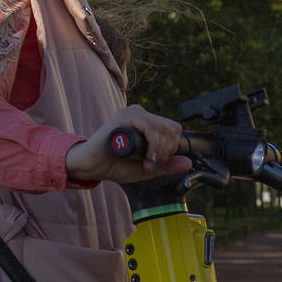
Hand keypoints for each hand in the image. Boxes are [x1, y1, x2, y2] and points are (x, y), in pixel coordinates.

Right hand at [64, 105, 191, 183]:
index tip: (158, 163)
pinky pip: (150, 127)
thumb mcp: (148, 168)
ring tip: (146, 162)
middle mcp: (141, 114)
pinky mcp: (124, 116)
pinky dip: (153, 145)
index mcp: (147, 122)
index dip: (171, 149)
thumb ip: (167, 166)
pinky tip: (145, 157)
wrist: (92, 166)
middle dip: (167, 151)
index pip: (174, 129)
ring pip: (163, 128)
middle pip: (172, 128)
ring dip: (160, 151)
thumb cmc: (116, 165)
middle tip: (152, 164)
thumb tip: (188, 163)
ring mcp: (132, 113)